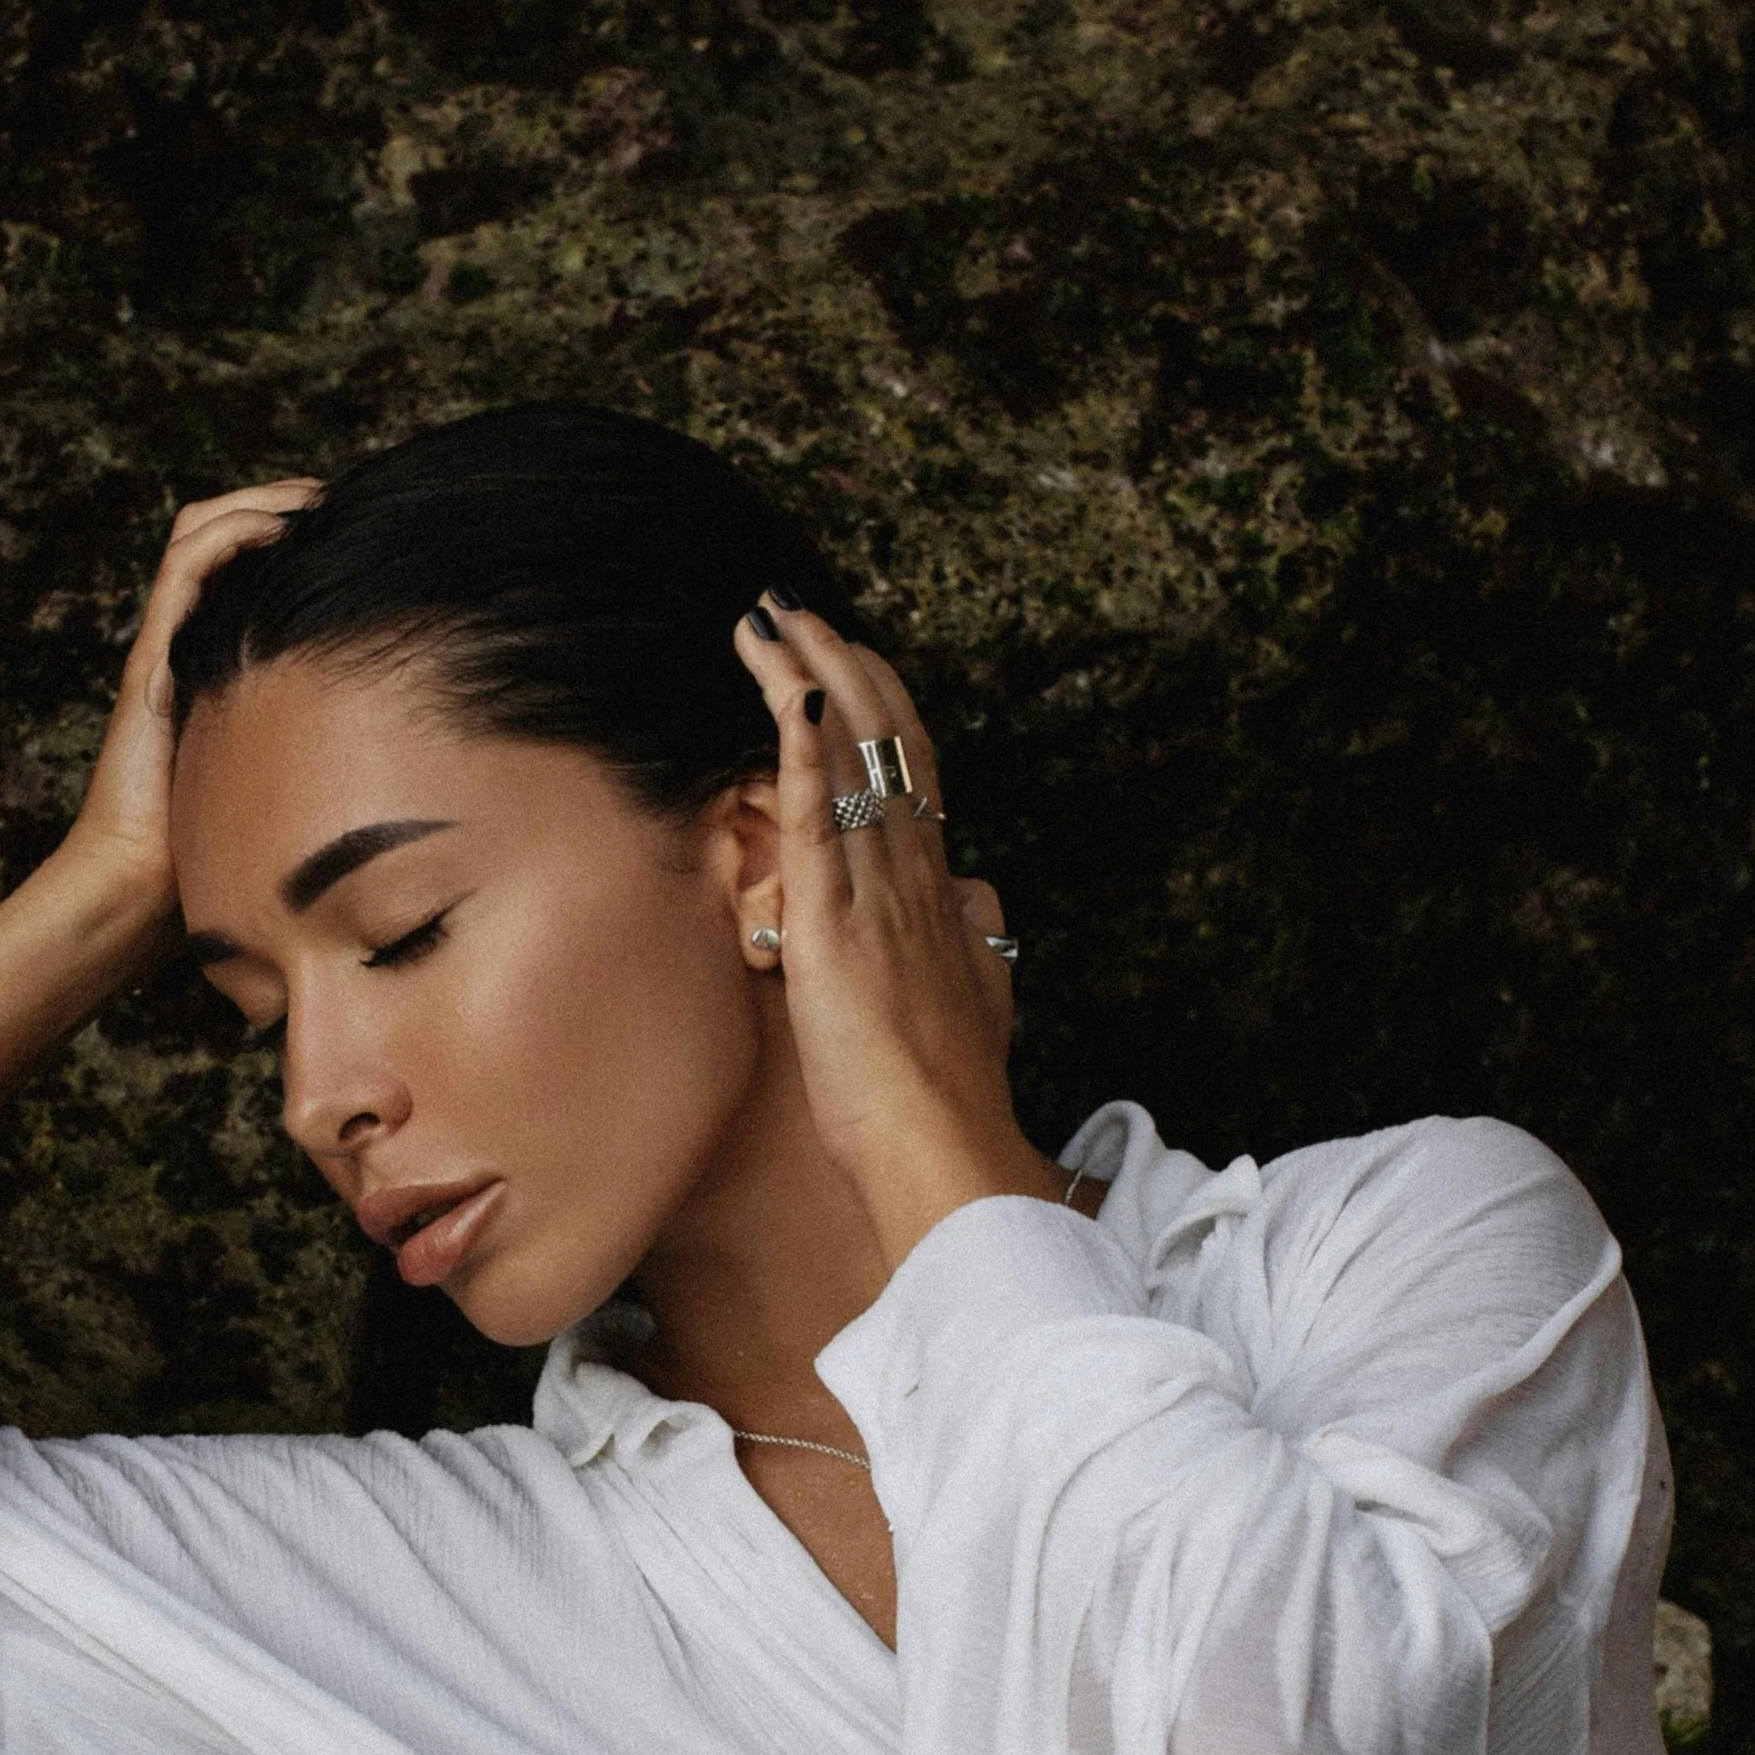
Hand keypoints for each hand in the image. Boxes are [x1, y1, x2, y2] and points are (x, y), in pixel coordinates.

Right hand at [63, 478, 321, 896]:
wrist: (139, 889)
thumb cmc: (208, 857)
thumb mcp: (286, 788)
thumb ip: (324, 760)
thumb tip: (414, 766)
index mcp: (212, 667)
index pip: (241, 572)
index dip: (289, 540)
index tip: (351, 534)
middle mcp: (184, 646)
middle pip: (217, 536)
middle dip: (276, 503)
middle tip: (335, 499)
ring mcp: (165, 647)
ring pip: (197, 535)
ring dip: (256, 503)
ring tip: (309, 500)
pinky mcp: (153, 657)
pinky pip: (184, 568)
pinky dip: (231, 533)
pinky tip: (278, 532)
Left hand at [735, 598, 1061, 1265]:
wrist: (947, 1146)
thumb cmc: (951, 1095)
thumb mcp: (978, 1004)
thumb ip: (978, 949)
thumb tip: (986, 908)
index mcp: (938, 891)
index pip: (912, 770)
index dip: (880, 706)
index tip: (847, 657)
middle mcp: (914, 872)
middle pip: (882, 738)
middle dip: (836, 663)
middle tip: (792, 608)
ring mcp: (876, 889)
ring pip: (847, 754)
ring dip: (805, 675)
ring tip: (767, 618)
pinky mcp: (834, 919)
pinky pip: (818, 811)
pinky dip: (802, 744)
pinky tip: (783, 688)